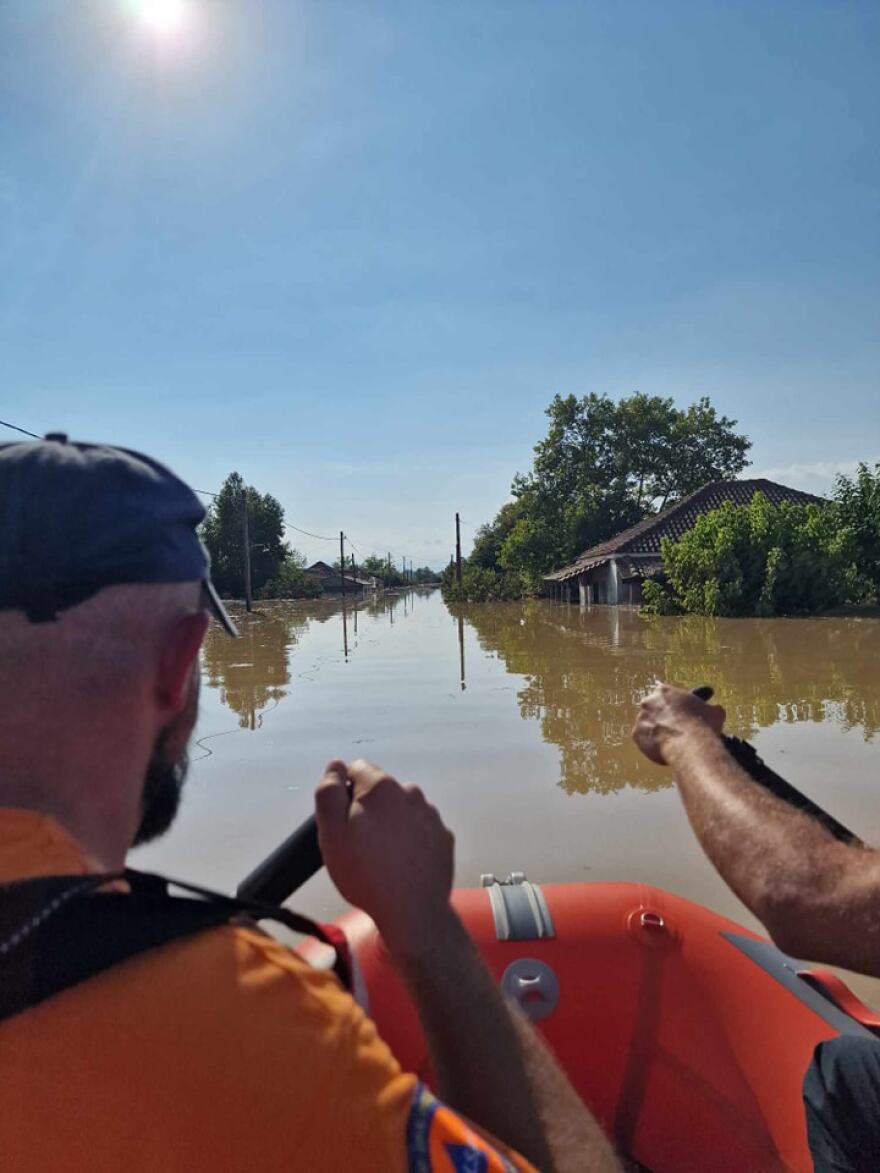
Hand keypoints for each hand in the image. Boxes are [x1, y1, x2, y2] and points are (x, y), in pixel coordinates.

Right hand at [315, 759, 454, 955]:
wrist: (413, 912)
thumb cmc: (366, 874)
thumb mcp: (331, 833)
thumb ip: (329, 793)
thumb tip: (335, 766)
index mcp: (382, 786)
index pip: (357, 769)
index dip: (345, 794)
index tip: (344, 822)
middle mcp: (411, 792)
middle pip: (381, 790)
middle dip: (369, 809)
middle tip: (360, 844)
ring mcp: (431, 815)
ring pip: (402, 810)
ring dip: (391, 824)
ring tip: (383, 858)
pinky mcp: (444, 836)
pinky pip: (420, 829)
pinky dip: (411, 840)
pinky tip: (403, 864)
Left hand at [632, 683, 725, 764]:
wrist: (689, 742)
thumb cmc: (703, 724)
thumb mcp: (714, 712)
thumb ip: (711, 708)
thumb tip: (716, 709)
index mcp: (664, 691)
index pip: (667, 696)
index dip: (676, 707)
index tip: (682, 715)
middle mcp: (648, 701)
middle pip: (654, 709)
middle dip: (663, 718)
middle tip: (674, 729)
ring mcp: (641, 718)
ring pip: (648, 725)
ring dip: (656, 731)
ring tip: (668, 742)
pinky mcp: (636, 734)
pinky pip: (643, 739)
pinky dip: (651, 744)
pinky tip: (662, 750)